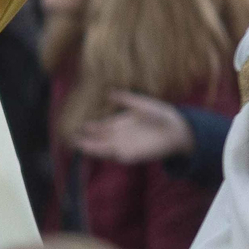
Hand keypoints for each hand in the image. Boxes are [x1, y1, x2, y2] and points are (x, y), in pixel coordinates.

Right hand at [71, 91, 194, 163]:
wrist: (177, 128)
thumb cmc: (161, 114)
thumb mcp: (142, 104)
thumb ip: (126, 99)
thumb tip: (109, 93)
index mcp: (121, 124)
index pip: (102, 127)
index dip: (90, 128)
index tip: (78, 126)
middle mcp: (121, 136)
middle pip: (99, 139)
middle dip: (86, 140)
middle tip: (71, 139)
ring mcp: (126, 146)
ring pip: (105, 148)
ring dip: (92, 148)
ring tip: (79, 146)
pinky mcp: (134, 155)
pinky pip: (117, 155)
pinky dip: (107, 154)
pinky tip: (97, 151)